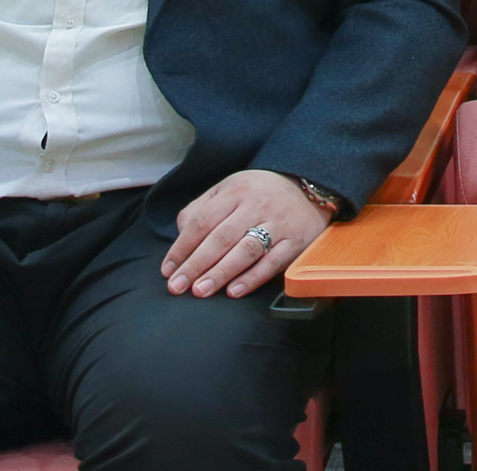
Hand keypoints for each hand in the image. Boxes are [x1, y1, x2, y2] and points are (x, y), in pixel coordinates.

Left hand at [163, 169, 328, 298]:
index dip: (182, 247)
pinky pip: (272, 262)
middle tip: (177, 286)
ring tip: (200, 291)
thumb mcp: (229, 189)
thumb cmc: (259, 193)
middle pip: (221, 237)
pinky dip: (253, 278)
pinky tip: (234, 291)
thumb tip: (180, 237)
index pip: (202, 221)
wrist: (308, 185)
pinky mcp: (295, 241)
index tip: (167, 270)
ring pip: (245, 250)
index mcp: (235, 192)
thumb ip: (202, 209)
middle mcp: (256, 206)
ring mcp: (277, 224)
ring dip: (221, 273)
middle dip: (196, 264)